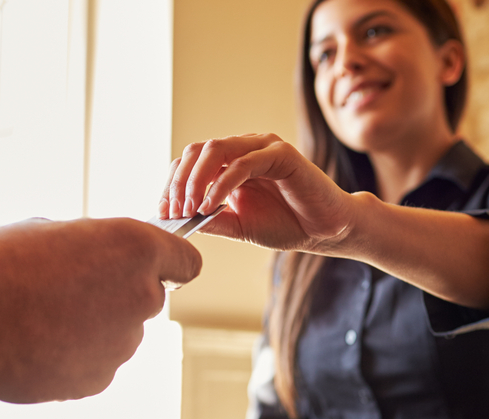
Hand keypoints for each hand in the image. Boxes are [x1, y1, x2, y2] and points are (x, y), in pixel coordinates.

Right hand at [0, 217, 201, 402]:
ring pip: (120, 332)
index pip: (186, 262)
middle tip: (71, 288)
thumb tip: (91, 258)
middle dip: (118, 293)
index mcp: (136, 249)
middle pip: (147, 297)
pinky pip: (96, 362)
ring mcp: (122, 343)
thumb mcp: (54, 230)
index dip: (169, 264)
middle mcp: (141, 297)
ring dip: (95, 326)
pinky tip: (39, 342)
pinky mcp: (99, 379)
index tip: (153, 267)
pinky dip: (75, 355)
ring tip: (44, 316)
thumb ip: (91, 247)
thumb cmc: (4, 261)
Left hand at [158, 133, 354, 251]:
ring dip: (196, 180)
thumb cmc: (286, 224)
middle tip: (173, 212)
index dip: (172, 184)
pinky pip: (242, 163)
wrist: (326, 231)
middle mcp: (244, 148)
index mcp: (231, 160)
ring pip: (214, 150)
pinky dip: (222, 184)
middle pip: (196, 151)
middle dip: (178, 182)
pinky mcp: (281, 154)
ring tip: (191, 209)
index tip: (163, 212)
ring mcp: (262, 147)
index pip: (190, 161)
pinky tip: (212, 205)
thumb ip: (210, 219)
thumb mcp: (238, 225)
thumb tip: (177, 220)